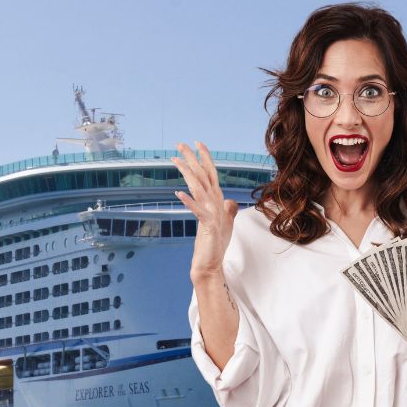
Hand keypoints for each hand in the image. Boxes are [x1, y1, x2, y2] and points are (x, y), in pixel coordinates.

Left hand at [171, 141, 238, 278]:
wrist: (211, 263)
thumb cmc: (215, 243)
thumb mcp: (224, 223)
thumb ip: (228, 209)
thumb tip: (230, 200)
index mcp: (218, 200)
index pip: (211, 173)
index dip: (205, 157)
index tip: (196, 143)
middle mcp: (216, 203)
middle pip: (204, 175)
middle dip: (193, 158)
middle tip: (180, 144)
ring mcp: (213, 213)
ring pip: (199, 187)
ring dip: (188, 173)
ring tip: (176, 160)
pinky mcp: (209, 225)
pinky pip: (198, 211)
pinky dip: (189, 202)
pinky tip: (179, 193)